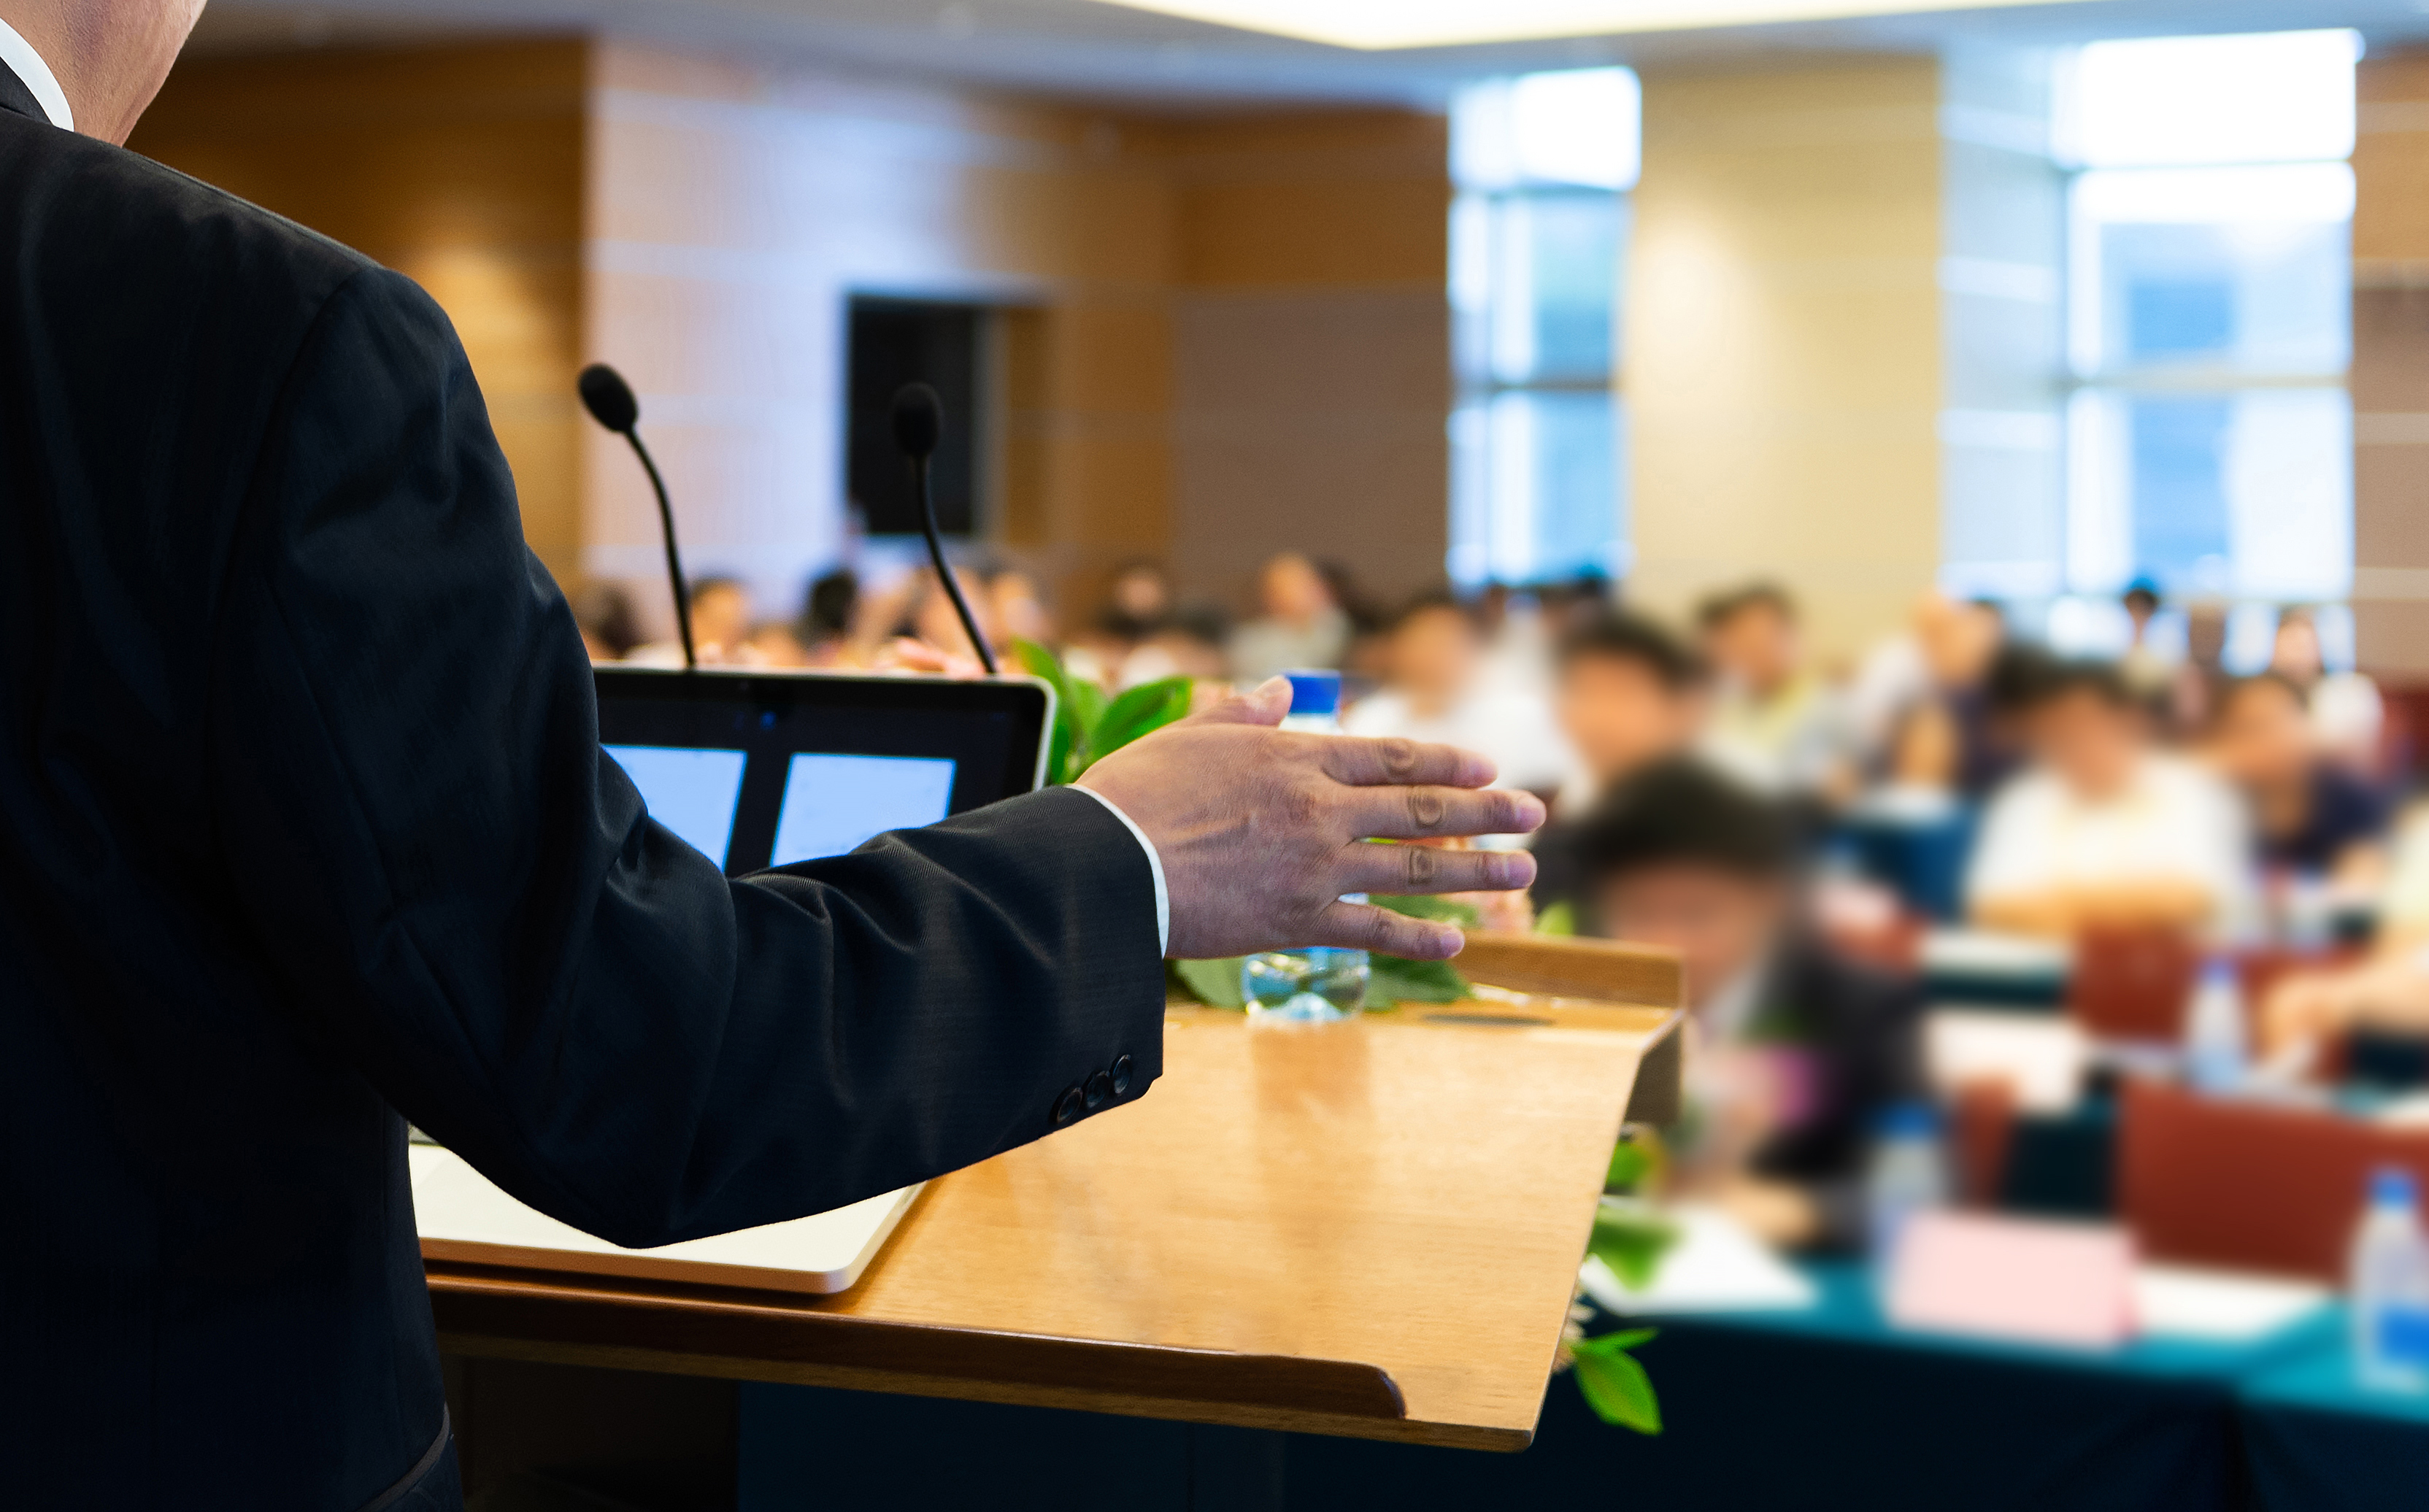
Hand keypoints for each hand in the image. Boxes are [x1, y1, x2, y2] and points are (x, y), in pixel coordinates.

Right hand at [1076, 677, 1543, 960]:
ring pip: (1415, 868)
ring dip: (1477, 870)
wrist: (1106, 867)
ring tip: (1524, 872)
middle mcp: (1320, 810)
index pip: (1392, 756)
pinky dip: (1420, 936)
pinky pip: (1375, 931)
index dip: (1448, 761)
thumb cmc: (1134, 796)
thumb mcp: (1188, 734)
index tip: (1488, 766)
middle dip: (1487, 811)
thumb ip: (1240, 712)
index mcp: (1296, 757)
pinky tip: (1457, 939)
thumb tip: (1277, 688)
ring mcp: (1316, 868)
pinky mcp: (1299, 921)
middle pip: (1422, 807)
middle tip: (1534, 814)